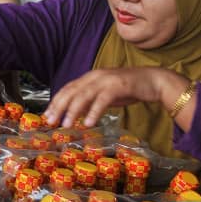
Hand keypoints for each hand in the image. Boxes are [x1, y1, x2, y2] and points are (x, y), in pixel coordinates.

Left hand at [44, 67, 187, 127]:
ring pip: (84, 95)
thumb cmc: (129, 88)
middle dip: (59, 106)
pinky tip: (88, 123)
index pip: (67, 89)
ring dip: (73, 110)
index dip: (56, 102)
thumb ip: (91, 102)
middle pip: (71, 91)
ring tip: (66, 124)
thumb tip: (76, 114)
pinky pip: (102, 100)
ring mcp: (106, 80)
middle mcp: (95, 76)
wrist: (154, 81)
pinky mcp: (118, 86)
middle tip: (50, 121)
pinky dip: (94, 112)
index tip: (47, 115)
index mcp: (90, 78)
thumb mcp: (105, 95)